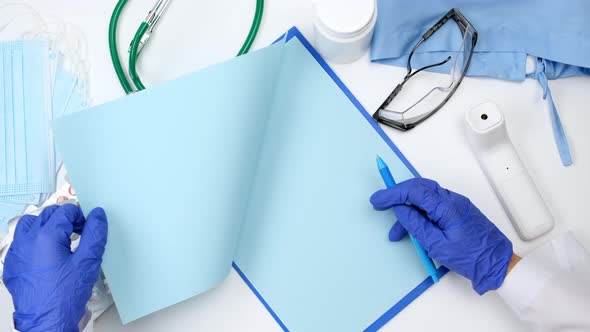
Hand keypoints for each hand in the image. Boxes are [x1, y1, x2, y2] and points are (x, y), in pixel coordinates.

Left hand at [3, 204, 107, 331]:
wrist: (47, 323)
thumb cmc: (65, 296)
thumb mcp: (88, 261)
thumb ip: (95, 234)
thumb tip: (98, 215)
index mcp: (45, 236)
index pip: (65, 211)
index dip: (81, 216)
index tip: (89, 227)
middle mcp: (26, 241)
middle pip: (47, 215)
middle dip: (65, 219)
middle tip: (79, 232)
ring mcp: (16, 253)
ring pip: (29, 225)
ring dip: (46, 227)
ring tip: (61, 240)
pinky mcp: (12, 266)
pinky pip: (21, 244)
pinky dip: (34, 242)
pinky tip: (47, 255)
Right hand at [370, 178, 512, 293]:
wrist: (498, 264)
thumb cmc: (471, 258)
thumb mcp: (437, 245)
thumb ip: (416, 225)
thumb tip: (401, 210)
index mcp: (448, 207)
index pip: (414, 191)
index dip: (393, 193)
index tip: (377, 200)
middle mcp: (452, 200)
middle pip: (419, 187)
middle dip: (398, 195)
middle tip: (380, 205)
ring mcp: (456, 205)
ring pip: (425, 198)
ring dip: (408, 209)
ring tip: (397, 233)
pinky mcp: (458, 212)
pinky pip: (433, 206)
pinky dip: (419, 213)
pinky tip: (413, 229)